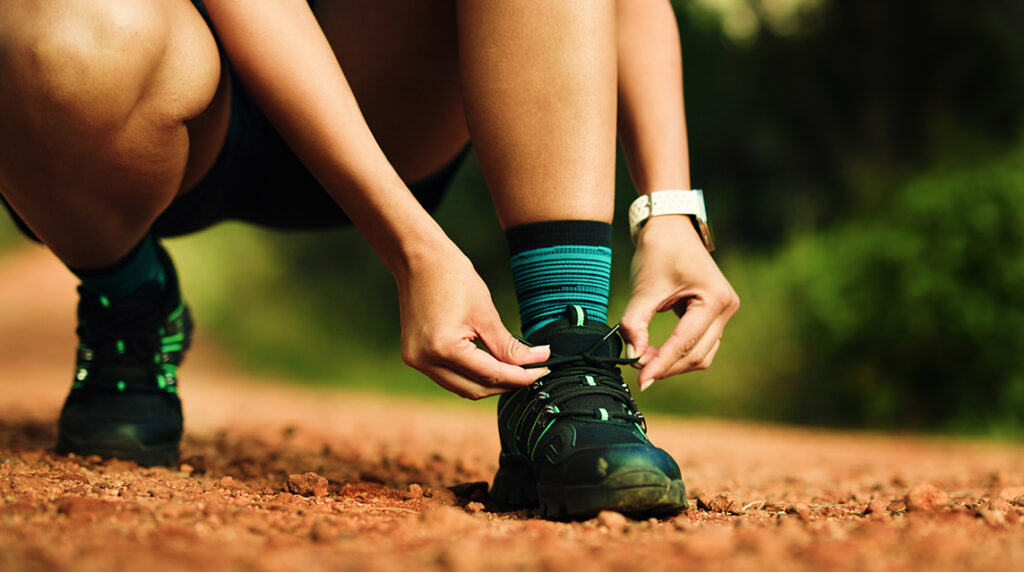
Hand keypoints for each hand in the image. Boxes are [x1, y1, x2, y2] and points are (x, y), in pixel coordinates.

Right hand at [395, 244, 550, 398]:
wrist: (418, 258)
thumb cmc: (451, 277)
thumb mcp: (486, 313)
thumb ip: (510, 345)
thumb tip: (537, 360)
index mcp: (444, 348)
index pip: (491, 375)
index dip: (521, 376)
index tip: (542, 370)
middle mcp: (425, 360)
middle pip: (475, 389)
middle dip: (506, 384)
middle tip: (532, 372)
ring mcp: (417, 361)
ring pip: (462, 387)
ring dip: (489, 383)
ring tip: (515, 370)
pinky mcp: (415, 356)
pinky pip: (449, 377)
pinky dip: (471, 375)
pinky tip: (491, 365)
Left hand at [619, 215, 738, 389]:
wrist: (670, 227)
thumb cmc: (658, 251)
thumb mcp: (644, 288)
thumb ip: (635, 324)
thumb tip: (632, 356)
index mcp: (714, 299)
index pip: (685, 343)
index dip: (662, 364)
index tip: (641, 380)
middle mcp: (726, 307)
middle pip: (697, 354)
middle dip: (667, 365)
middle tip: (637, 369)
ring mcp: (724, 311)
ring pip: (701, 354)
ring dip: (674, 362)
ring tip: (644, 359)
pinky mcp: (715, 313)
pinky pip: (700, 344)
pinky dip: (679, 352)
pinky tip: (655, 352)